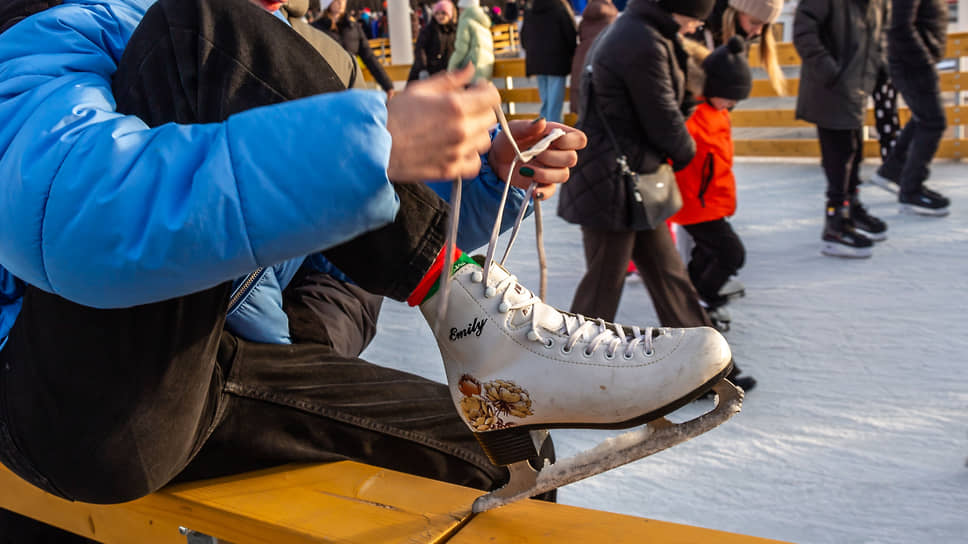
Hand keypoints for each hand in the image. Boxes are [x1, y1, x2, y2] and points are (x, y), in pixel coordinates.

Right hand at [386, 64, 499, 181]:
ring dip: (476, 133)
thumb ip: (450, 79)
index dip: (486, 90)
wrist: (374, 145)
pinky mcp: (451, 170)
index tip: (477, 90)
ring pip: (484, 141)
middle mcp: (461, 130)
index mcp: (455, 106)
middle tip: (465, 109)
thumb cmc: (393, 117)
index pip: (492, 97)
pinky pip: (475, 164)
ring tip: (459, 129)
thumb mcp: (420, 89)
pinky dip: (471, 157)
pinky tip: (458, 149)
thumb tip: (469, 69)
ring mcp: (457, 152)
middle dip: (480, 110)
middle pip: (490, 118)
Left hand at [488, 118, 586, 200]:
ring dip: (544, 173)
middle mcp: (559, 153)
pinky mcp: (543, 184)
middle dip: (552, 157)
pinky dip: (542, 192)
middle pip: (572, 159)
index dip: (570, 141)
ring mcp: (553, 170)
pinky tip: (533, 190)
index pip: (579, 139)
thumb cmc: (510, 139)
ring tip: (525, 169)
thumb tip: (541, 122)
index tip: (551, 140)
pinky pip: (551, 191)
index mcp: (558, 136)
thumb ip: (527, 126)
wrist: (497, 158)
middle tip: (532, 153)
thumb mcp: (514, 129)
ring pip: (563, 175)